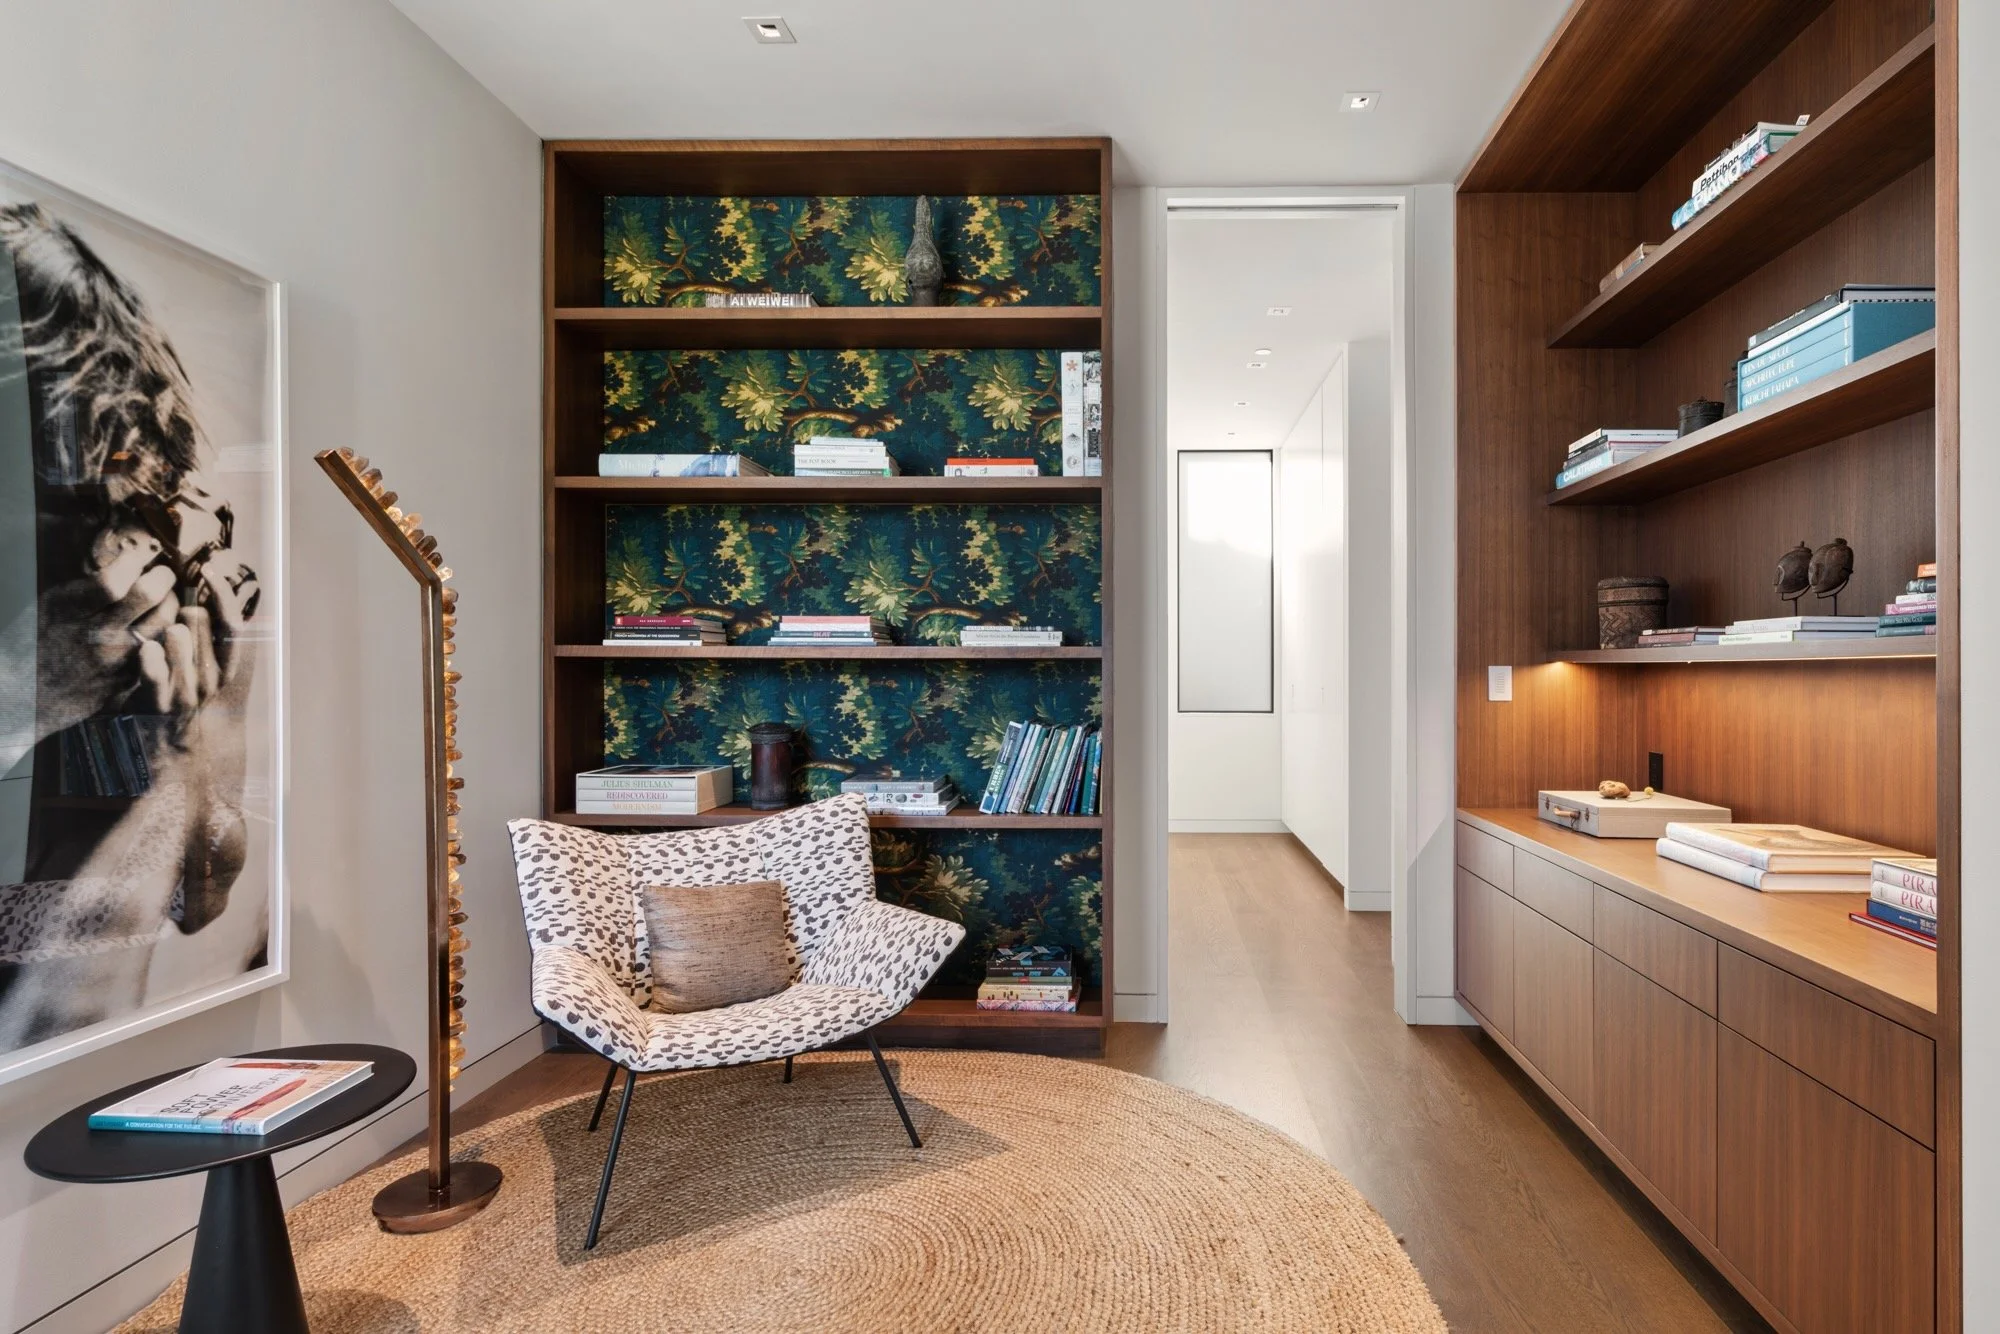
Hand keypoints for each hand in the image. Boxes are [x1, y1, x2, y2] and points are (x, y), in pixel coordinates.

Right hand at [9, 524, 181, 740]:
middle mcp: (94, 635)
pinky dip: (166, 632)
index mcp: (67, 612)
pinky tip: (159, 626)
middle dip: (162, 577)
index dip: (133, 562)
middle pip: (148, 596)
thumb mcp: (49, 606)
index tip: (138, 557)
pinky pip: (162, 648)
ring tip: (164, 598)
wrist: (27, 694)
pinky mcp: (128, 678)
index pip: (113, 582)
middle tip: (162, 573)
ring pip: (164, 621)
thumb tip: (126, 561)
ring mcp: (115, 660)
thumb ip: (85, 587)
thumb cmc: (37, 642)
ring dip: (170, 603)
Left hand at [133, 551, 258, 734]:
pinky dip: (149, 654)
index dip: (223, 595)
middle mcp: (211, 678)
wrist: (162, 745)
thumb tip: (202, 595)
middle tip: (170, 615)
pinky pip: (154, 666)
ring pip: (177, 636)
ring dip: (163, 628)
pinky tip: (146, 648)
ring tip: (157, 636)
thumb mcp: (200, 666)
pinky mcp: (158, 702)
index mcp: (225, 668)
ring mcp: (186, 691)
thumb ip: (205, 636)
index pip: (232, 623)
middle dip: (182, 610)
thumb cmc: (177, 693)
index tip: (210, 571)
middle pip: (198, 621)